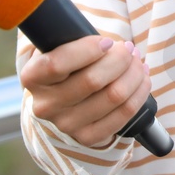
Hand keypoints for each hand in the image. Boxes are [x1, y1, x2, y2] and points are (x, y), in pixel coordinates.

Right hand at [19, 34, 150, 148]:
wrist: (63, 99)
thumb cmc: (67, 63)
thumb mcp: (58, 46)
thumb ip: (70, 37)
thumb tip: (104, 37)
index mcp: (32, 78)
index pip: (56, 64)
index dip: (87, 50)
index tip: (107, 41)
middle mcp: (46, 105)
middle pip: (92, 81)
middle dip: (119, 59)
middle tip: (128, 48)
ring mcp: (66, 124)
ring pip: (113, 96)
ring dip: (134, 73)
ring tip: (137, 61)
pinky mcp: (87, 137)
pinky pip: (124, 114)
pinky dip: (139, 92)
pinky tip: (142, 79)